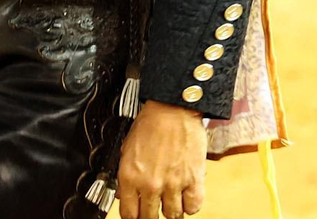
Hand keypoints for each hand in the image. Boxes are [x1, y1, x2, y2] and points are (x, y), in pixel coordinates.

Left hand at [117, 100, 205, 217]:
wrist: (172, 108)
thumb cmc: (150, 124)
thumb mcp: (127, 149)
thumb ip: (124, 177)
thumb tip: (122, 195)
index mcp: (130, 177)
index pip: (129, 214)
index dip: (133, 215)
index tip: (137, 213)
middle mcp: (151, 184)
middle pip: (150, 218)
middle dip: (151, 216)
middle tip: (154, 209)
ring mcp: (173, 184)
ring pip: (173, 215)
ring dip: (172, 210)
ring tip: (171, 200)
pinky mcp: (193, 179)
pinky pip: (193, 207)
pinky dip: (190, 205)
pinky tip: (186, 196)